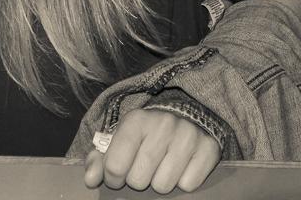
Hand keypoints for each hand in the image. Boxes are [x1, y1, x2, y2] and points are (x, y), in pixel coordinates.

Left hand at [84, 109, 220, 193]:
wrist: (187, 114)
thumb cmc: (146, 133)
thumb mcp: (120, 139)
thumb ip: (99, 159)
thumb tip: (92, 179)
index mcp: (137, 120)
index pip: (115, 166)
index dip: (113, 178)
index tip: (118, 175)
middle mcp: (163, 125)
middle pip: (138, 180)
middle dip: (138, 180)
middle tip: (143, 168)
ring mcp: (188, 136)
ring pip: (163, 186)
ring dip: (160, 182)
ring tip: (162, 165)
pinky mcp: (208, 148)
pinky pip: (188, 184)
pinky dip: (183, 180)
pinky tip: (182, 165)